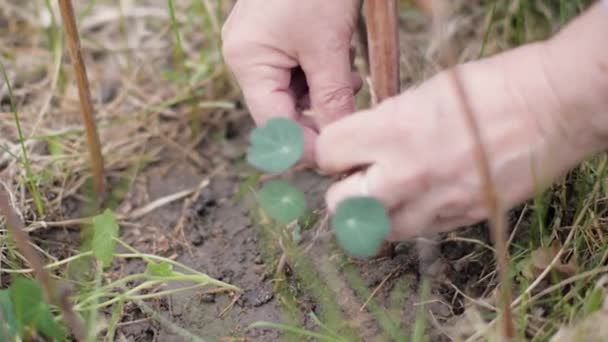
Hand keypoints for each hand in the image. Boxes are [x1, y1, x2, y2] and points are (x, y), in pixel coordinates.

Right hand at [221, 0, 361, 164]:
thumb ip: (332, 98)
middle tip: (349, 116)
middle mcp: (244, 56)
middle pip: (279, 109)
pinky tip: (338, 61)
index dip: (301, 146)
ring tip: (346, 73)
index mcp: (248, 60)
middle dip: (315, 116)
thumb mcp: (329, 46)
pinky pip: (294, 70)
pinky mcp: (272, 36)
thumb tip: (338, 140)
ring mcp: (256, 45)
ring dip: (321, 94)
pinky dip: (318, 75)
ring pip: (290, 92)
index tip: (333, 158)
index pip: (271, 123)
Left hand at [316, 41, 604, 240]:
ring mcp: (433, 203)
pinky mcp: (459, 220)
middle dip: (343, 190)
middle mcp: (405, 173)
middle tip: (359, 177)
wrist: (549, 108)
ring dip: (374, 214)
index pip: (326, 154)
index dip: (330, 151)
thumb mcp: (421, 94)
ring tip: (389, 193)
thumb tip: (362, 146)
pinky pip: (416, 231)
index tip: (341, 150)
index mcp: (391, 131)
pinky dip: (410, 219)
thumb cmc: (486, 88)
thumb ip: (384, 125)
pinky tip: (423, 198)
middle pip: (339, 205)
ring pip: (375, 231)